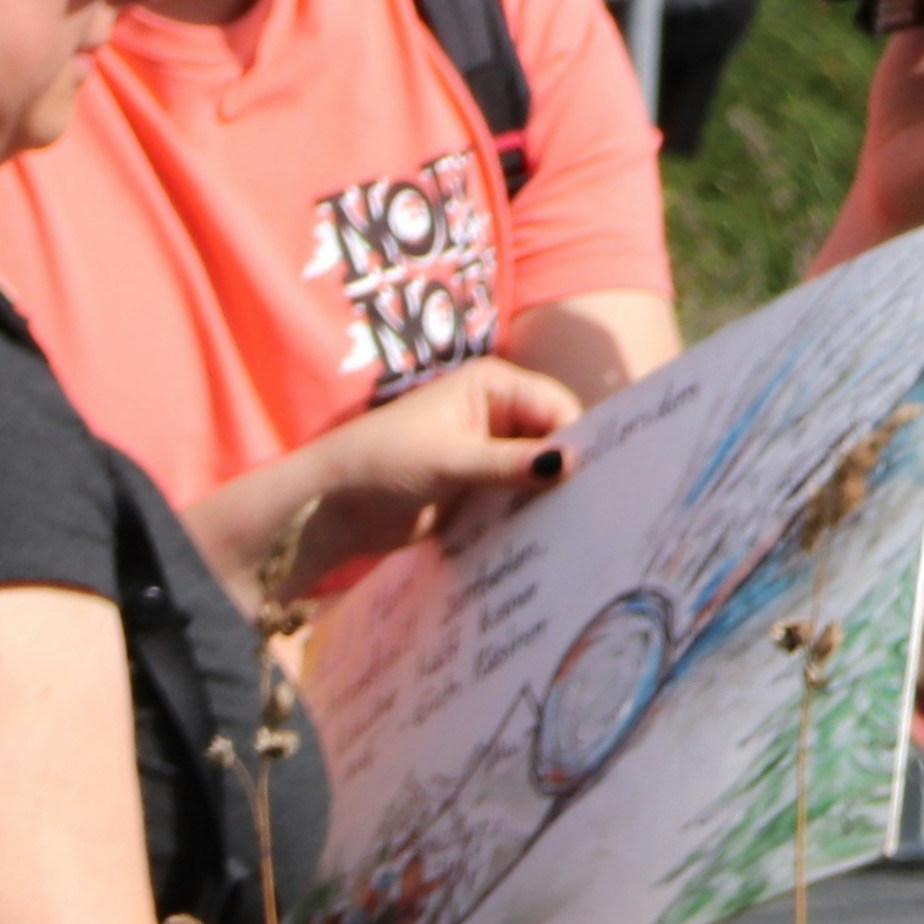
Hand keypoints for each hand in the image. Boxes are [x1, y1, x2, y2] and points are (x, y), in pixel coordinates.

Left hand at [277, 361, 583, 584]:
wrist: (329, 506)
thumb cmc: (381, 462)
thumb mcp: (450, 461)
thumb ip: (509, 464)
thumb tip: (568, 463)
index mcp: (493, 386)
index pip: (555, 407)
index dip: (575, 438)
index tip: (594, 474)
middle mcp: (496, 414)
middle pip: (551, 440)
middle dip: (565, 470)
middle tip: (593, 504)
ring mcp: (488, 453)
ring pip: (535, 474)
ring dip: (546, 498)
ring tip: (576, 525)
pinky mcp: (477, 489)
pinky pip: (514, 501)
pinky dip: (525, 516)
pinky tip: (545, 538)